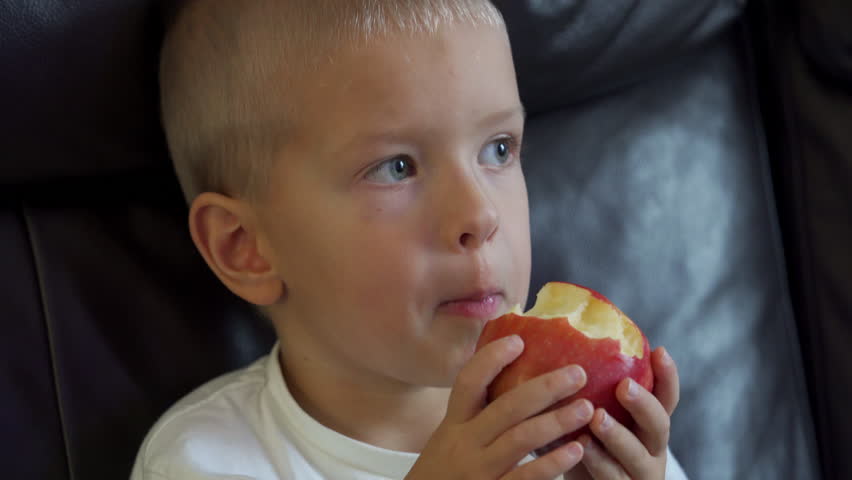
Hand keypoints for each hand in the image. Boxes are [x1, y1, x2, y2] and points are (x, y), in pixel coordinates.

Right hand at [406, 335, 593, 479]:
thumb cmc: (444, 474)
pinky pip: (525, 478)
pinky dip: (552, 463)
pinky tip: (575, 450)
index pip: (468, 383)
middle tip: (578, 372)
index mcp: (454, 424)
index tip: (518, 341)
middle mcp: (464, 443)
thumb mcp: (450, 441)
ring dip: (556, 421)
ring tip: (586, 408)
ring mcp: (478, 470)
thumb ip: (476, 417)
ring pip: (520, 439)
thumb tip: (517, 387)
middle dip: (545, 387)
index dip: (491, 359)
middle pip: (506, 407)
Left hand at [565, 346, 679, 479]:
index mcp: (648, 424)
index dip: (667, 376)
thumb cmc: (585, 444)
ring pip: (636, 456)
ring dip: (618, 436)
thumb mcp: (594, 414)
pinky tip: (580, 446)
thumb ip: (592, 389)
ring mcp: (639, 473)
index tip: (659, 351)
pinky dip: (597, 461)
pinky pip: (611, 477)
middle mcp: (650, 448)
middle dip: (643, 404)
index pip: (666, 398)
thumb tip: (563, 341)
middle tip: (624, 386)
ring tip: (598, 418)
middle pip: (659, 425)